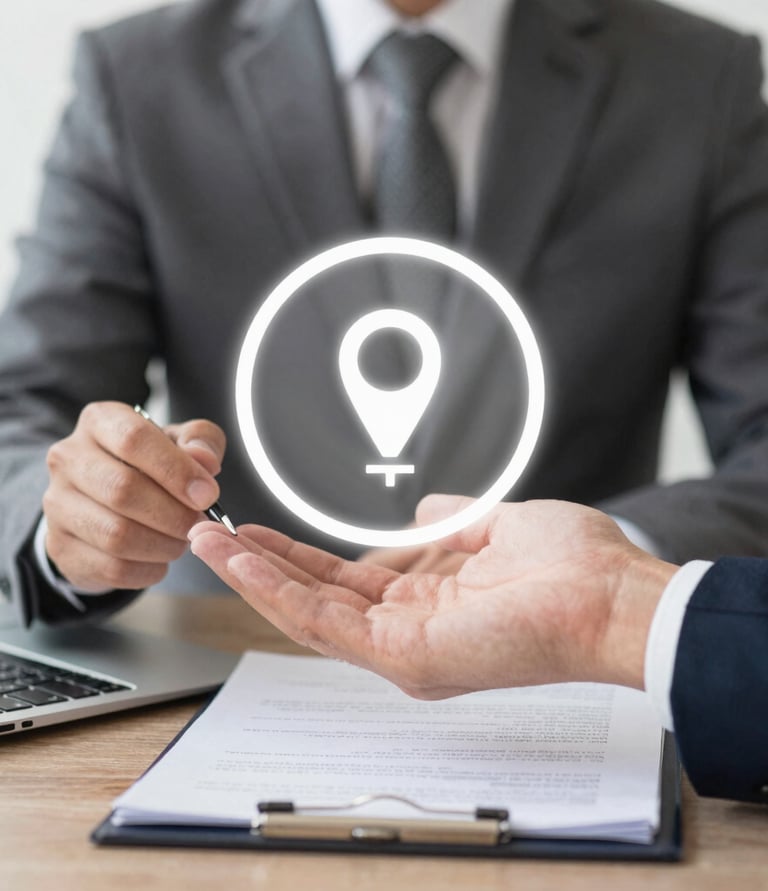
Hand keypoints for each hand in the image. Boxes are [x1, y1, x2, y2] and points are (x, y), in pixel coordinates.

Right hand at [43, 401, 225, 591]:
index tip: (208, 495)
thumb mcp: (181, 442)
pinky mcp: (60, 546)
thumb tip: (205, 462)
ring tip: (181, 540)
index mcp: (100, 421)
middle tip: (199, 523)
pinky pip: (111, 567)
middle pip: (122, 489)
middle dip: (173, 513)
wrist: (108, 502)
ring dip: (163, 544)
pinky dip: (148, 569)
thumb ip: (201, 442)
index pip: (134, 439)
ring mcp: (57, 504)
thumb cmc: (151, 466)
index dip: (177, 470)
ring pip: (116, 534)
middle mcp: (68, 458)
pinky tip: (160, 558)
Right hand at [189, 496, 677, 698]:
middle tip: (213, 534)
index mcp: (430, 605)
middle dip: (262, 565)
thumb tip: (427, 509)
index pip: (347, 583)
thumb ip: (453, 524)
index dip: (300, 557)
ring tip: (211, 543)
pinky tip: (247, 562)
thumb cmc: (572, 566)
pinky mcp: (404, 654)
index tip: (262, 530)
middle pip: (317, 599)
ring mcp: (403, 649)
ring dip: (256, 576)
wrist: (614, 596)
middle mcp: (409, 632)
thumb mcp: (499, 527)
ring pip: (309, 613)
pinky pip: (326, 622)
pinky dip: (280, 592)